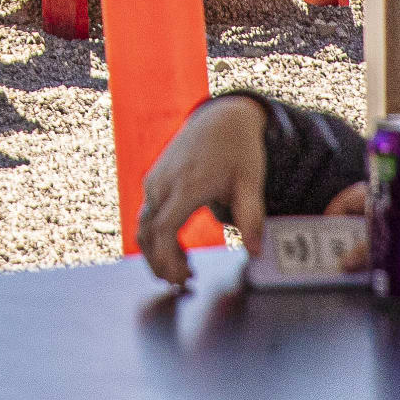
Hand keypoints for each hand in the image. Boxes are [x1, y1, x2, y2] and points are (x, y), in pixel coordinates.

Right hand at [135, 95, 269, 286]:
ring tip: (184, 269)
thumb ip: (251, 217)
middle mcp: (164, 182)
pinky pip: (148, 213)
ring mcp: (156, 179)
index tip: (182, 278)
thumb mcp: (251, 182)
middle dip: (159, 262)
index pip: (163, 229)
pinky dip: (157, 236)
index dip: (167, 258)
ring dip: (157, 251)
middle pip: (147, 231)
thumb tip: (255, 251)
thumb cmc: (239, 150)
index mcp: (186, 184)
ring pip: (144, 224)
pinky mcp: (155, 178)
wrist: (223, 118)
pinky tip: (179, 248)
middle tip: (184, 282)